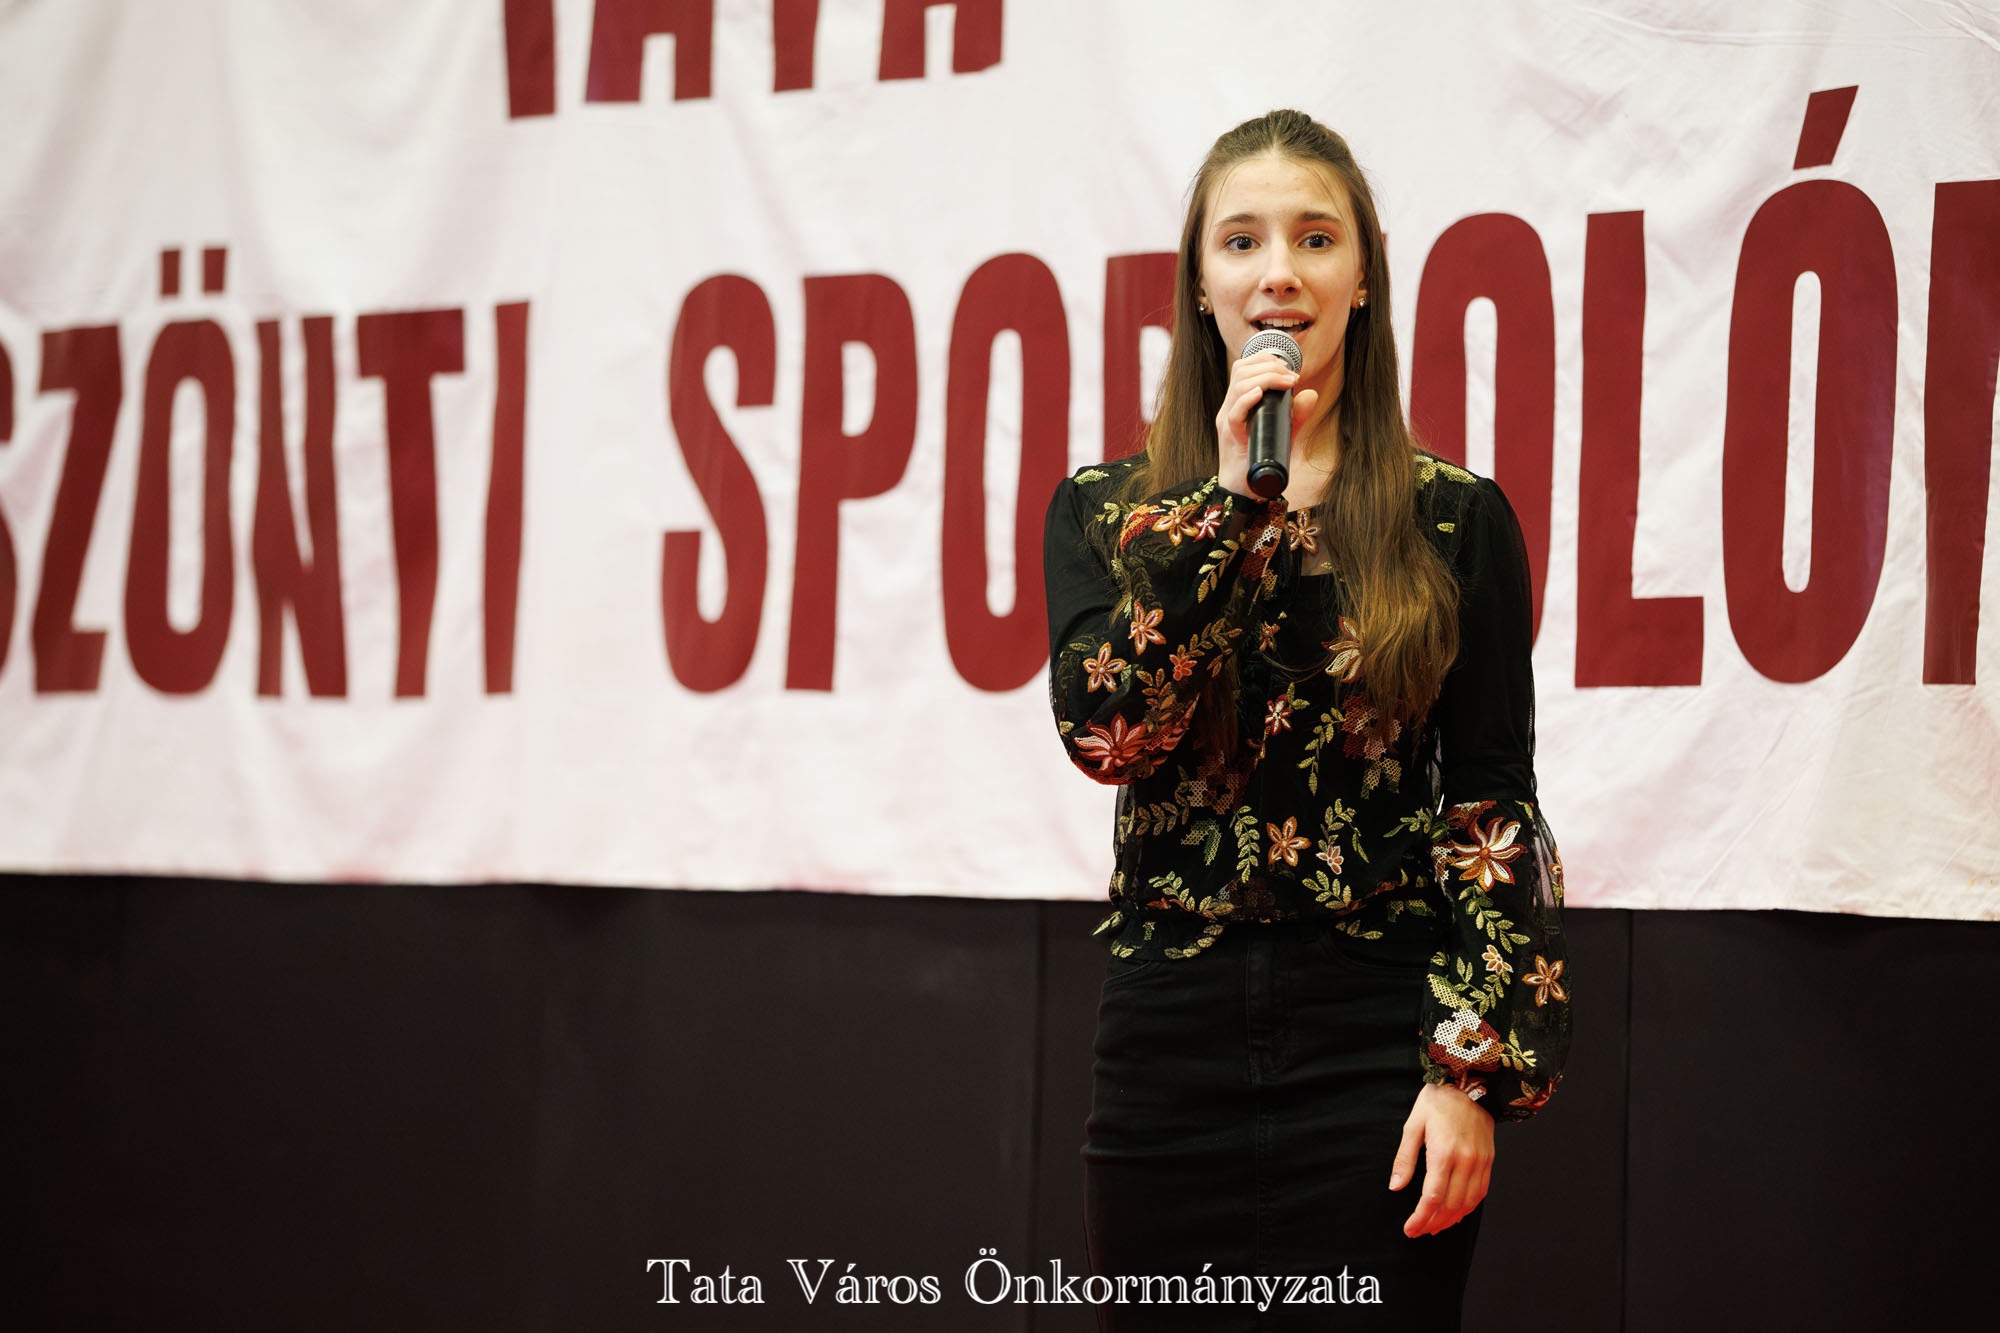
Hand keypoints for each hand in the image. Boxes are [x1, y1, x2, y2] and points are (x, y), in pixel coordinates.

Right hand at [1213, 351, 1319, 496]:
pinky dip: (1247, 399)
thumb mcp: (1285, 432)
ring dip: (1265, 378)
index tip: (1289, 368)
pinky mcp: (1230, 437)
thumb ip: (1297, 414)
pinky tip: (1260, 393)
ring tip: (1286, 382)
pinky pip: (1234, 412)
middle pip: (1241, 370)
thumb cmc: (1263, 460)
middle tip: (1291, 377)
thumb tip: (1311, 393)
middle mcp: (1229, 407)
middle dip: (1269, 365)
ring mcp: (1227, 421)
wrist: (1246, 490)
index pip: (1244, 367)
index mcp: (1238, 402)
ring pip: (1238, 386)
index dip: (1265, 359)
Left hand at [1388, 1083, 1493, 1236]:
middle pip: (1450, 1205)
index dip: (1420, 1218)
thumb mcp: (1413, 1125)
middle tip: (1418, 1231)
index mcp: (1444, 1153)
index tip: (1409, 1229)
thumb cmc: (1437, 1101)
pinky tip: (1455, 1213)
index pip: (1432, 1198)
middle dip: (1432, 1223)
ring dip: (1450, 1220)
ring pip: (1467, 1204)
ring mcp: (1480, 1162)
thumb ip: (1405, 1158)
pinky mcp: (1489, 1160)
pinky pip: (1481, 1193)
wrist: (1472, 1081)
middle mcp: (1466, 1161)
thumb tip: (1395, 1187)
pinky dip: (1468, 1208)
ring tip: (1434, 1227)